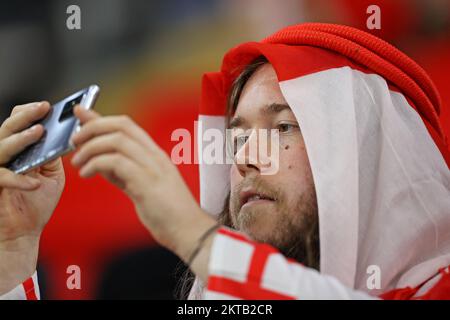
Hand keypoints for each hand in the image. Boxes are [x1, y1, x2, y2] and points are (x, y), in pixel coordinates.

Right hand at [0, 102, 64, 293]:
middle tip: (42, 108)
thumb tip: (64, 135)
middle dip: (25, 116)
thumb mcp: (52, 175)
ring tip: (38, 132)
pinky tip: (34, 183)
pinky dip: (19, 179)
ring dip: (21, 139)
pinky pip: (2, 177)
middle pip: (8, 128)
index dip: (30, 113)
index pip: (19, 124)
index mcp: (20, 151)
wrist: (24, 232)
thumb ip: (53, 156)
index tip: (47, 105)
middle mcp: (5, 156)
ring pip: (2, 147)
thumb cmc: (37, 202)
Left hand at [71, 106, 215, 262]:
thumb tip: (100, 162)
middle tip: (74, 140)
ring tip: (78, 163)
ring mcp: (153, 167)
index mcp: (155, 155)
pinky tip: (86, 174)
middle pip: (121, 125)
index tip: (81, 114)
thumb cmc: (168, 213)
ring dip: (91, 148)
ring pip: (117, 140)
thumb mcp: (141, 187)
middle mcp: (155, 156)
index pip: (127, 126)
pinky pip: (116, 162)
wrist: (190, 232)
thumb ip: (123, 172)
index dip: (101, 118)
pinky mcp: (146, 182)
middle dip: (92, 127)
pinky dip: (95, 164)